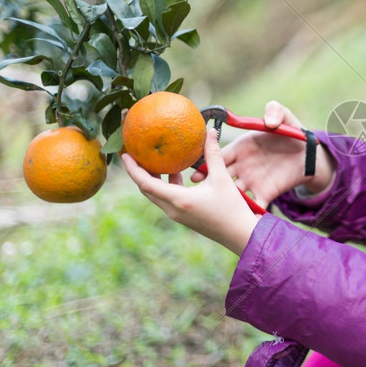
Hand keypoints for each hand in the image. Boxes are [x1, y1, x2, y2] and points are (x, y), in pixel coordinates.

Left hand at [123, 129, 260, 254]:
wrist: (241, 235)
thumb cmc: (232, 208)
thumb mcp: (222, 178)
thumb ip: (213, 154)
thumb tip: (209, 131)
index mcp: (178, 199)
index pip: (146, 183)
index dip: (133, 169)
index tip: (125, 155)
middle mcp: (173, 209)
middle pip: (147, 189)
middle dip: (140, 172)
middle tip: (138, 154)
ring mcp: (177, 215)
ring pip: (157, 195)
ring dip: (154, 179)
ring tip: (157, 161)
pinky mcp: (184, 217)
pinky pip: (167, 199)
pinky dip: (166, 185)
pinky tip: (177, 173)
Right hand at [191, 101, 335, 205]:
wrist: (308, 154)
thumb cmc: (292, 133)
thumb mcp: (285, 118)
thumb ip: (276, 111)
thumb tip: (269, 121)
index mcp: (242, 148)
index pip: (221, 156)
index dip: (208, 163)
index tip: (197, 172)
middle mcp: (243, 166)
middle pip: (221, 176)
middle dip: (209, 184)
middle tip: (198, 192)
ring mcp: (252, 182)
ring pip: (234, 193)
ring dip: (226, 200)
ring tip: (218, 209)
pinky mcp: (266, 193)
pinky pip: (255, 206)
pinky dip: (249, 213)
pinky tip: (243, 220)